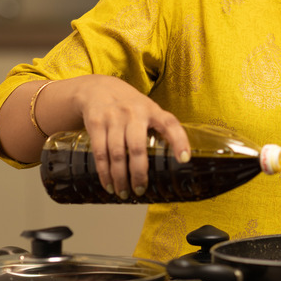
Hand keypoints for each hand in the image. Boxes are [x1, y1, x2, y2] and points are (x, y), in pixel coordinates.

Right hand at [70, 75, 189, 198]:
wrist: (97, 88)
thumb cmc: (129, 105)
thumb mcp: (148, 109)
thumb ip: (159, 129)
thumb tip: (175, 162)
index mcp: (152, 110)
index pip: (170, 124)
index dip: (179, 141)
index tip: (184, 159)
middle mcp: (134, 113)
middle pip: (137, 147)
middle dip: (139, 172)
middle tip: (140, 190)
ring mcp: (113, 117)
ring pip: (117, 153)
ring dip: (120, 177)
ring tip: (124, 192)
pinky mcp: (96, 123)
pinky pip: (100, 152)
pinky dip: (104, 171)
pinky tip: (108, 183)